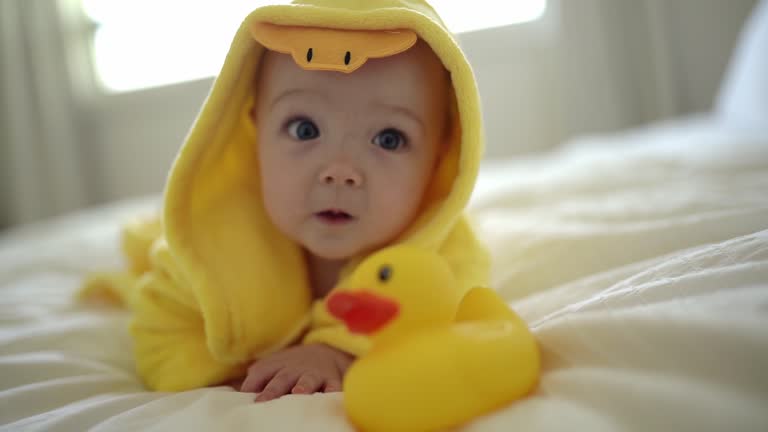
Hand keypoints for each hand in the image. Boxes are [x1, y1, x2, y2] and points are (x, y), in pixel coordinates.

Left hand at [240, 343, 354, 401]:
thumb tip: (235, 393)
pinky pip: (334, 386)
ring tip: (298, 393)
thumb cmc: (292, 367)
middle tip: (261, 401)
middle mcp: (295, 369)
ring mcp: (314, 374)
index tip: (244, 397)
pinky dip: (333, 391)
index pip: (260, 373)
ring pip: (308, 380)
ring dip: (303, 386)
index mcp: (277, 366)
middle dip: (272, 390)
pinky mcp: (332, 380)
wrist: (328, 351)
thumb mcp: (273, 366)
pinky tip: (331, 396)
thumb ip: (255, 378)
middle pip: (282, 379)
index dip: (251, 384)